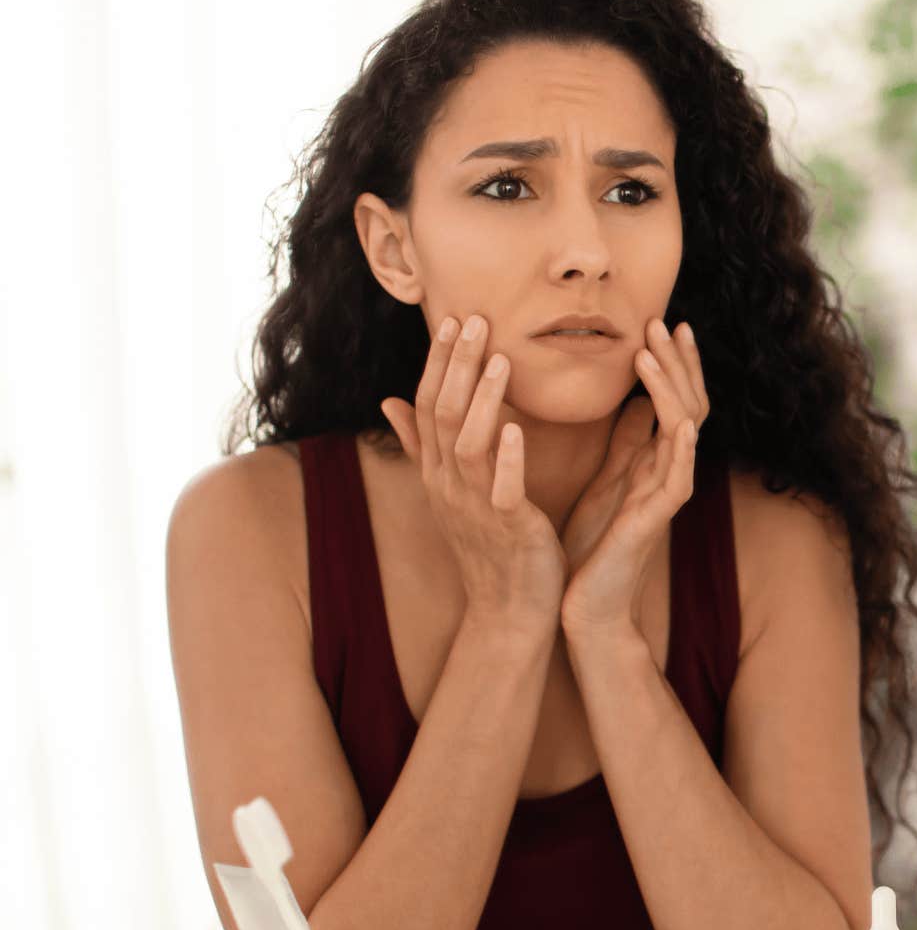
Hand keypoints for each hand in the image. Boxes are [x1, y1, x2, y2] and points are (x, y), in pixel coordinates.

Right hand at [379, 313, 566, 630]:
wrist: (509, 609)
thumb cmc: (490, 544)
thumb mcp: (451, 489)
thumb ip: (421, 444)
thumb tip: (387, 400)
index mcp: (437, 472)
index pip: (426, 406)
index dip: (438, 362)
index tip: (453, 319)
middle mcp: (447, 485)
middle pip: (441, 414)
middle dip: (457, 365)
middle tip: (475, 320)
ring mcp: (473, 506)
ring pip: (467, 444)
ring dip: (482, 399)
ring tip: (501, 359)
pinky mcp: (507, 528)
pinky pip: (502, 488)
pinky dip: (507, 457)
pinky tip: (516, 428)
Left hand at [558, 318, 709, 636]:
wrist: (586, 603)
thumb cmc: (593, 546)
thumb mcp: (607, 480)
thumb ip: (625, 443)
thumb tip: (634, 401)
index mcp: (655, 460)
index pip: (674, 398)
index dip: (672, 361)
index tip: (659, 321)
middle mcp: (669, 471)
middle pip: (688, 403)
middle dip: (678, 361)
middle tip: (663, 321)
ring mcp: (668, 493)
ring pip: (684, 428)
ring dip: (670, 387)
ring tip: (650, 353)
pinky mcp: (657, 519)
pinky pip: (678, 476)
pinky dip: (681, 445)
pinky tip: (677, 420)